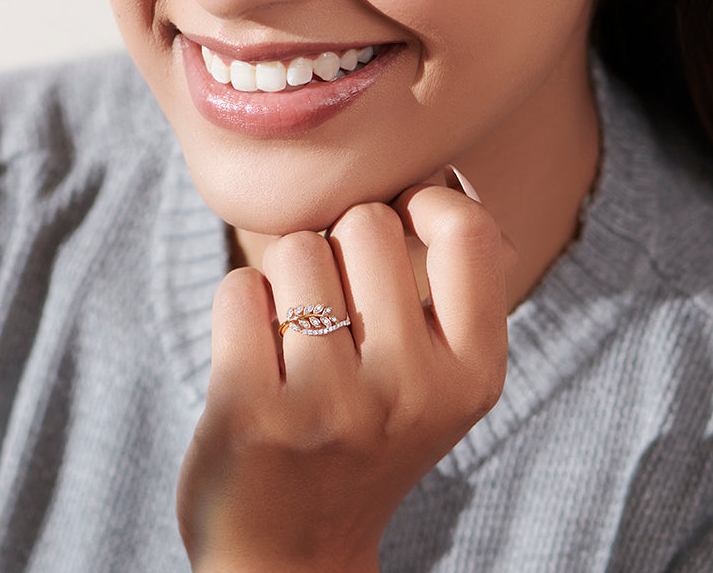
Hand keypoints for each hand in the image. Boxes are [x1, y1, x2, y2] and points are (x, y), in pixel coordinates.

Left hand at [177, 176, 510, 571]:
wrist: (293, 554)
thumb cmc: (368, 437)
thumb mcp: (439, 381)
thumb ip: (448, 291)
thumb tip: (434, 177)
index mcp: (473, 375)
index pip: (468, 231)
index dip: (428, 202)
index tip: (403, 218)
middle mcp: (412, 390)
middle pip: (366, 224)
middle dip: (342, 244)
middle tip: (337, 303)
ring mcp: (332, 404)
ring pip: (297, 250)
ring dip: (287, 278)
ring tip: (296, 338)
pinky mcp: (253, 412)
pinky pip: (239, 288)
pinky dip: (241, 306)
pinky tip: (255, 356)